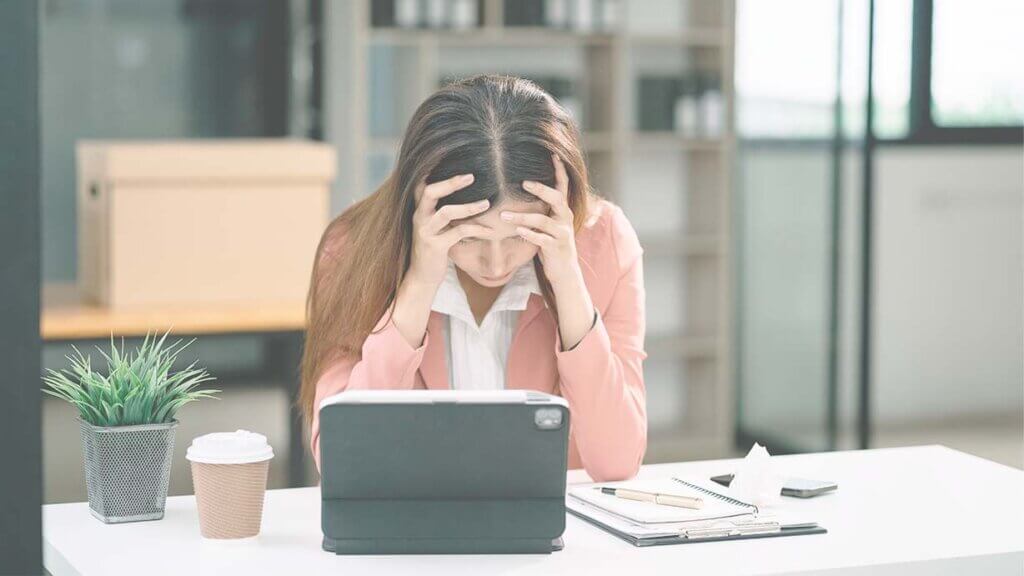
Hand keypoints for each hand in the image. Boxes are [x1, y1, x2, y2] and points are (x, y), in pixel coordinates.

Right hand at [406, 173, 489, 287]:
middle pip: (430, 191)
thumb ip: (444, 208)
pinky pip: (459, 233)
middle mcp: (419, 217)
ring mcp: (426, 232)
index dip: (432, 167)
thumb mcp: (436, 225)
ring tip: (487, 203)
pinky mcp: (435, 246)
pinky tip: (490, 231)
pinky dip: (476, 229)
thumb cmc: (434, 247)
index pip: (423, 183)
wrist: (422, 277)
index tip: (446, 152)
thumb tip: (464, 190)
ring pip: (446, 212)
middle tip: (472, 176)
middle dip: (451, 182)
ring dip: (468, 207)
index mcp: (420, 208)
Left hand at [500, 153, 580, 287]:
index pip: (563, 186)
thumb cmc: (552, 243)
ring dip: (522, 217)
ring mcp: (562, 234)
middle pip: (556, 199)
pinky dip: (529, 234)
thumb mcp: (549, 223)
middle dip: (541, 189)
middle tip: (523, 182)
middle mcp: (565, 219)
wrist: (565, 271)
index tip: (553, 154)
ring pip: (543, 221)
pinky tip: (517, 231)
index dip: (559, 170)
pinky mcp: (556, 248)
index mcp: (563, 210)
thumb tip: (525, 188)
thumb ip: (542, 208)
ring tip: (504, 215)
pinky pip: (542, 239)